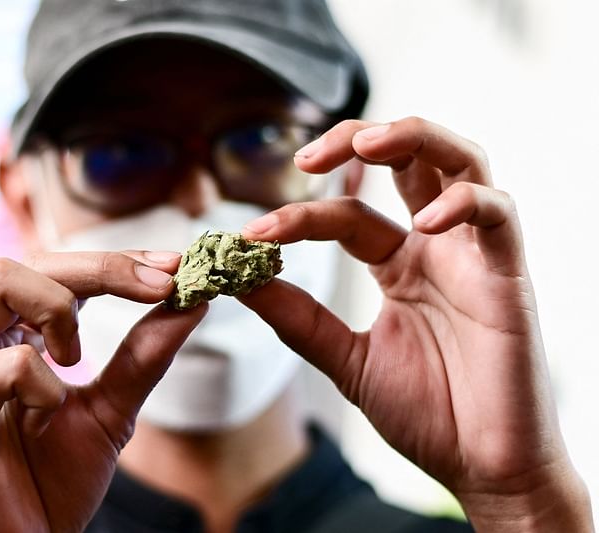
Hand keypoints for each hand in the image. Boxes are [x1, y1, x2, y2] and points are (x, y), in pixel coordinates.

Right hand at [0, 251, 206, 532]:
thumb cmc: (55, 479)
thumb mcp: (114, 407)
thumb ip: (145, 354)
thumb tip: (193, 302)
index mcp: (9, 332)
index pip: (60, 268)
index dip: (117, 259)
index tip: (174, 266)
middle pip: (32, 259)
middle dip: (104, 267)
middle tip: (160, 286)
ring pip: (2, 278)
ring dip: (60, 309)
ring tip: (76, 358)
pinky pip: (7, 361)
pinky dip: (44, 383)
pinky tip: (47, 412)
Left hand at [239, 118, 592, 530]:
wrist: (481, 467)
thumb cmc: (427, 412)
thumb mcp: (346, 358)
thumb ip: (297, 317)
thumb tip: (237, 279)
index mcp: (399, 264)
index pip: (346, 216)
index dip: (299, 217)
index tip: (250, 235)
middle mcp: (436, 249)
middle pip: (407, 160)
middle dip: (358, 140)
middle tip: (306, 155)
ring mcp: (474, 256)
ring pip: (460, 162)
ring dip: (414, 138)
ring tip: (365, 142)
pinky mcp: (509, 276)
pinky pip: (499, 215)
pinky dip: (464, 203)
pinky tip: (424, 220)